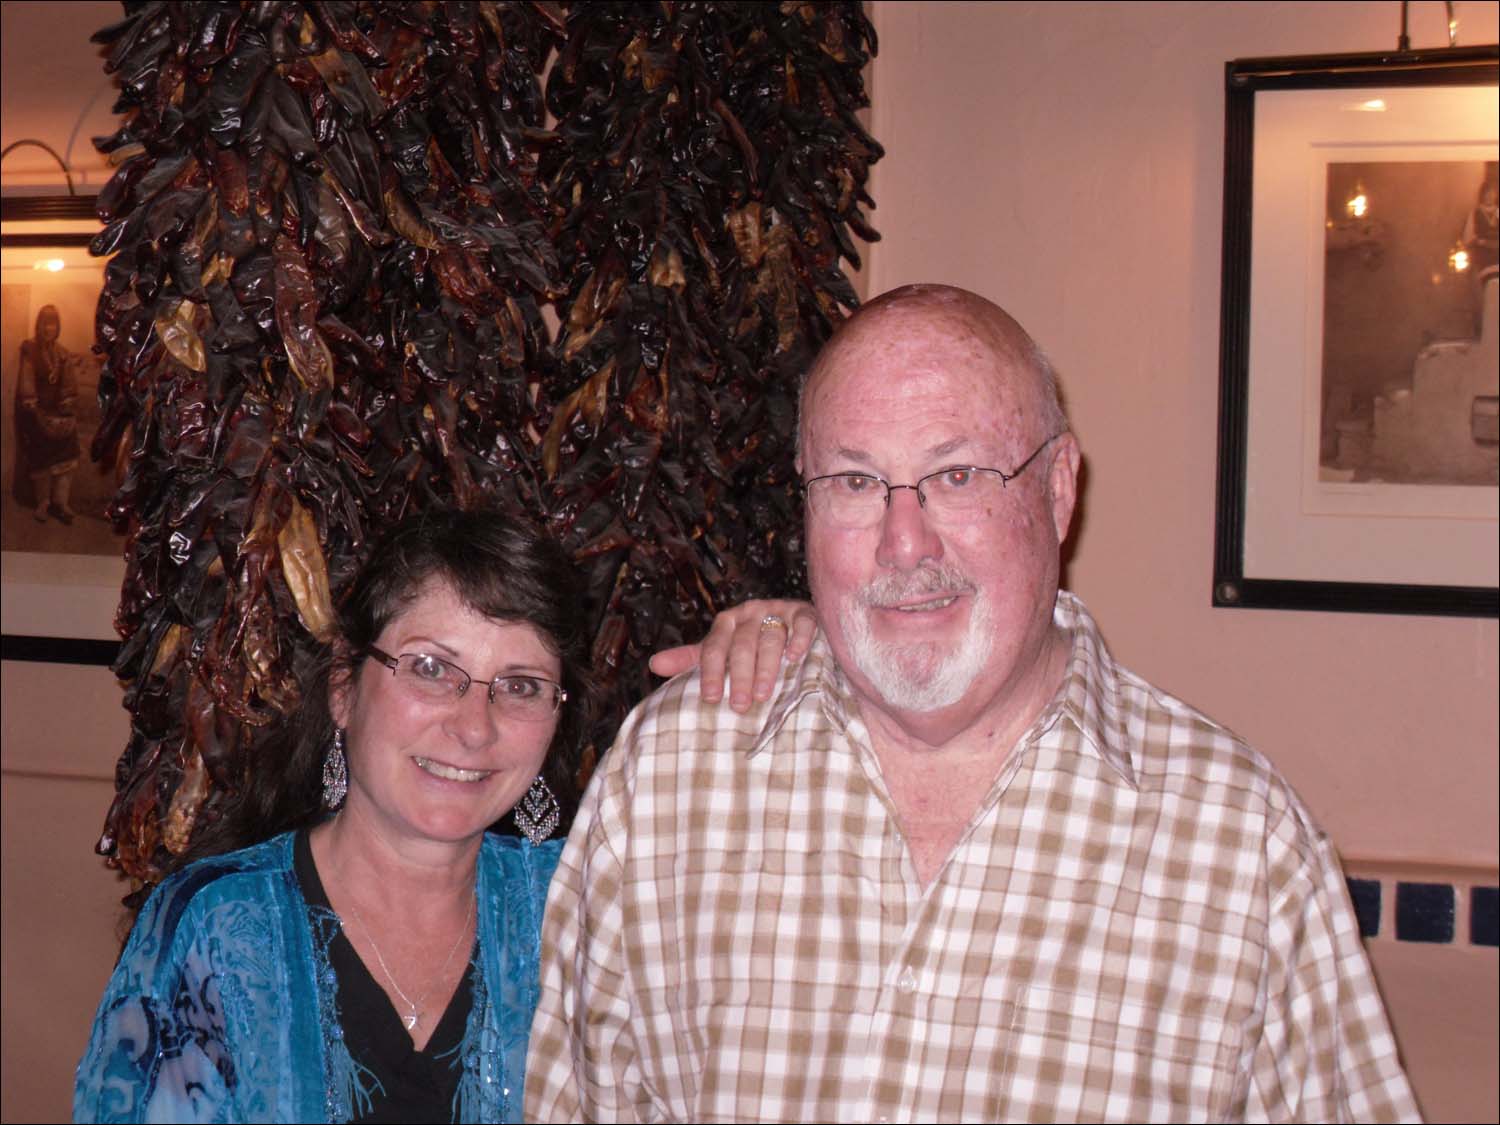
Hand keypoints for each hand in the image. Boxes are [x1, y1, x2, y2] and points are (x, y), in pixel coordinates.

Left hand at [649, 600, 817, 711]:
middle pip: (742, 644)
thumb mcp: (720, 650)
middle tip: (739, 705)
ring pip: (770, 636)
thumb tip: (653, 665)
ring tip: (763, 694)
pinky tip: (795, 658)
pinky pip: (802, 622)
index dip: (710, 673)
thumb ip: (691, 659)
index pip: (714, 647)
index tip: (709, 699)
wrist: (788, 622)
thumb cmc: (750, 644)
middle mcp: (750, 612)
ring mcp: (778, 609)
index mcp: (727, 622)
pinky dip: (799, 639)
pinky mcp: (804, 611)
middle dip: (739, 676)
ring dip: (766, 666)